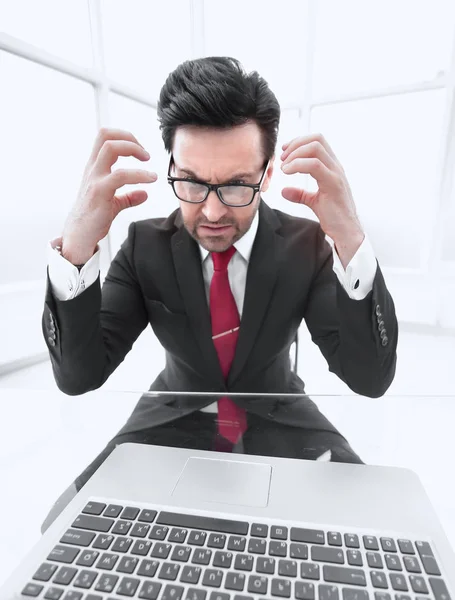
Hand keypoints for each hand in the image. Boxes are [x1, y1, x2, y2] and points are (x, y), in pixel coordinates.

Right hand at [61, 128, 156, 264]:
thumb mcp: (113, 204)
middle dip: (129, 137)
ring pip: (110, 148)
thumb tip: (145, 193)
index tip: (140, 151)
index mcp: (94, 168)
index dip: (124, 137)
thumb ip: (128, 197)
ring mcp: (94, 179)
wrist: (78, 237)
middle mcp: (93, 169)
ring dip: (133, 149)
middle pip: (105, 135)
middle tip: (145, 154)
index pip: (105, 137)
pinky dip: (139, 174)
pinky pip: (120, 175)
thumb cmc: (93, 219)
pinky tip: (150, 179)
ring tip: (148, 163)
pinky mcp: (99, 192)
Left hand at [280, 133, 362, 242]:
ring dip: (295, 154)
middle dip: (295, 145)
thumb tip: (284, 191)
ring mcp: (336, 174)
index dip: (299, 142)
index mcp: (332, 168)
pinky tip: (288, 172)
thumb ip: (300, 194)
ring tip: (284, 167)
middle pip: (317, 139)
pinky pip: (314, 165)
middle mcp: (336, 167)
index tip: (285, 153)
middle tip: (283, 158)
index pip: (318, 141)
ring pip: (315, 148)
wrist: (346, 232)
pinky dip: (297, 165)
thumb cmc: (334, 217)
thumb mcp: (314, 202)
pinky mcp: (334, 184)